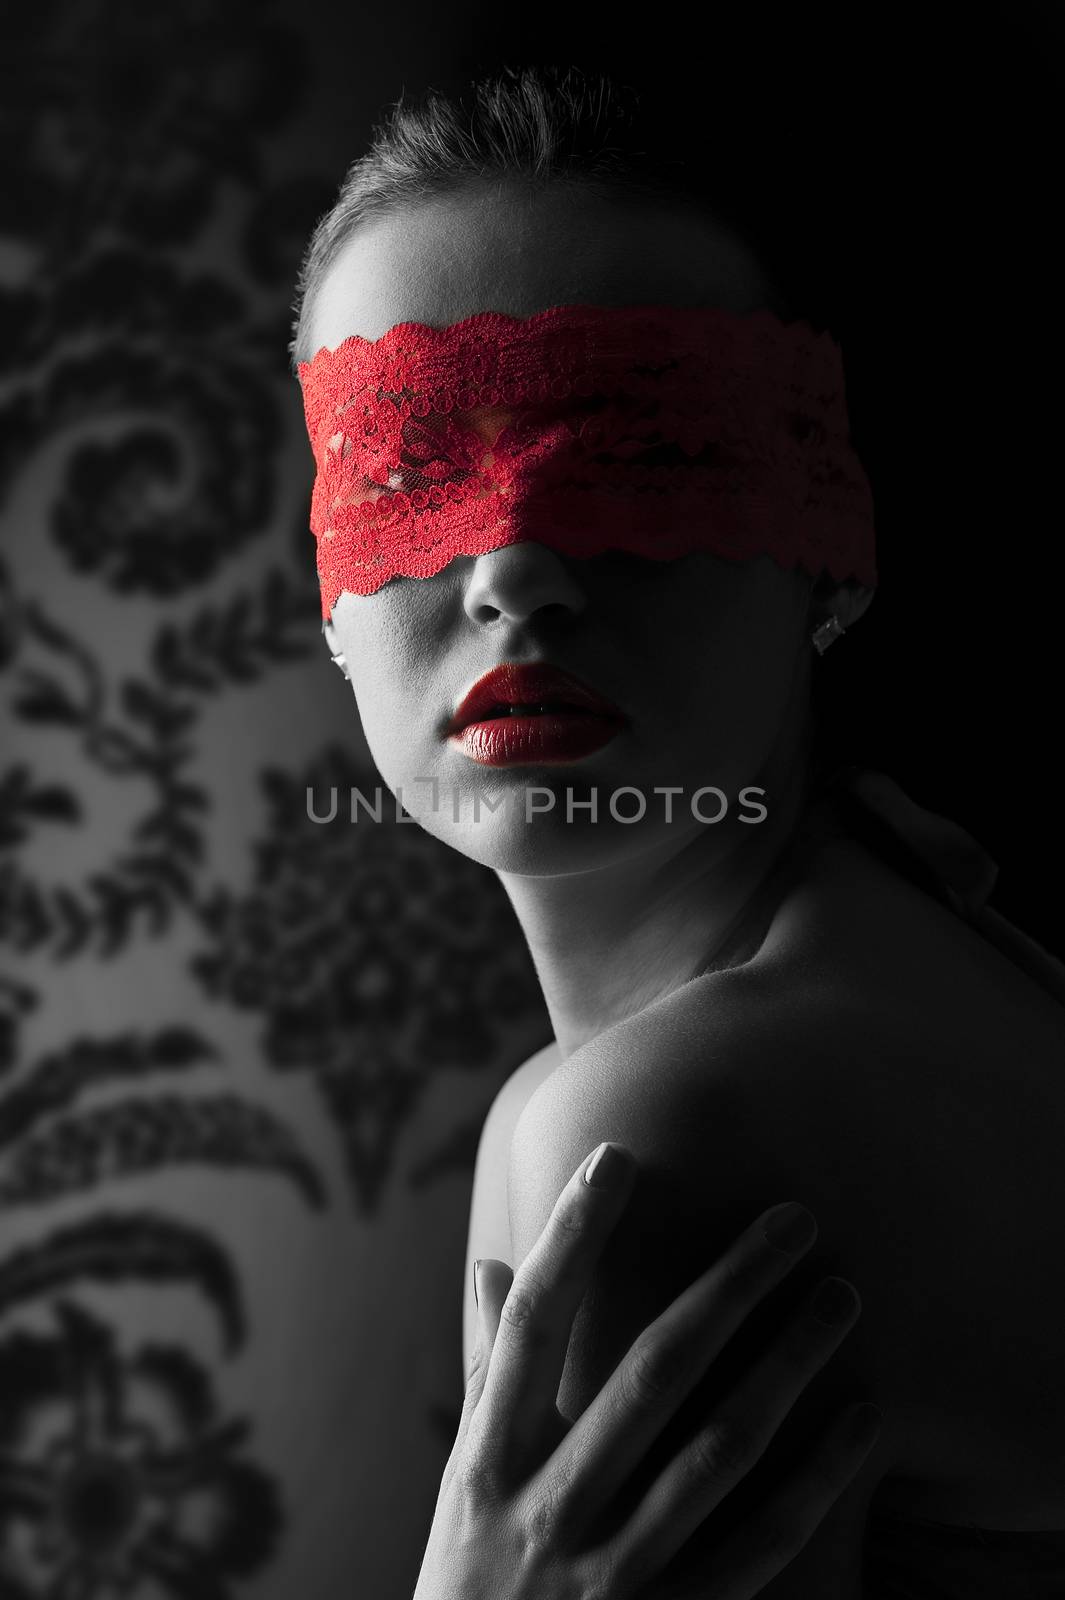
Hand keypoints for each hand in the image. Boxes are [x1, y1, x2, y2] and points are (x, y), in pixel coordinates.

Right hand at [414, 1141, 880, 1599]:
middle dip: (728, 1286)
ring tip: (840, 1296)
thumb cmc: (468, 1582)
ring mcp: (614, 1575)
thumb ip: (485, 1375)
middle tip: (794, 1218)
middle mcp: (549, 1511)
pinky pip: (758, 1546)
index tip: (617, 1156)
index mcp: (487, 1461)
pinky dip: (814, 1481)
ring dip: (787, 1365)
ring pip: (718, 1450)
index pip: (531, 1326)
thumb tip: (493, 1266)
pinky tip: (860, 1419)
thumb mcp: (461, 1483)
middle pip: (651, 1374)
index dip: (571, 1237)